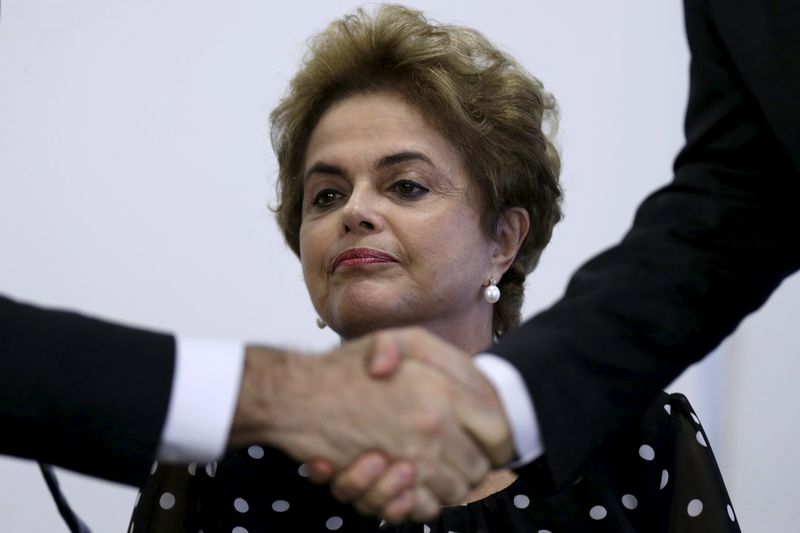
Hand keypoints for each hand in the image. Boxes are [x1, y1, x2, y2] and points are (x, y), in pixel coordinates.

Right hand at [309, 327, 513, 521]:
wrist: (297, 397)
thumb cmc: (343, 369)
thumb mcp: (394, 340)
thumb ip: (437, 353)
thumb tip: (471, 376)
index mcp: (443, 391)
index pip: (500, 431)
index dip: (497, 441)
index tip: (485, 442)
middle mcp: (434, 425)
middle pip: (480, 467)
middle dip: (470, 465)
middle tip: (451, 456)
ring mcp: (413, 458)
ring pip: (455, 492)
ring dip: (443, 485)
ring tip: (422, 466)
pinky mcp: (389, 484)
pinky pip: (423, 508)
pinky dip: (418, 503)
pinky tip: (404, 483)